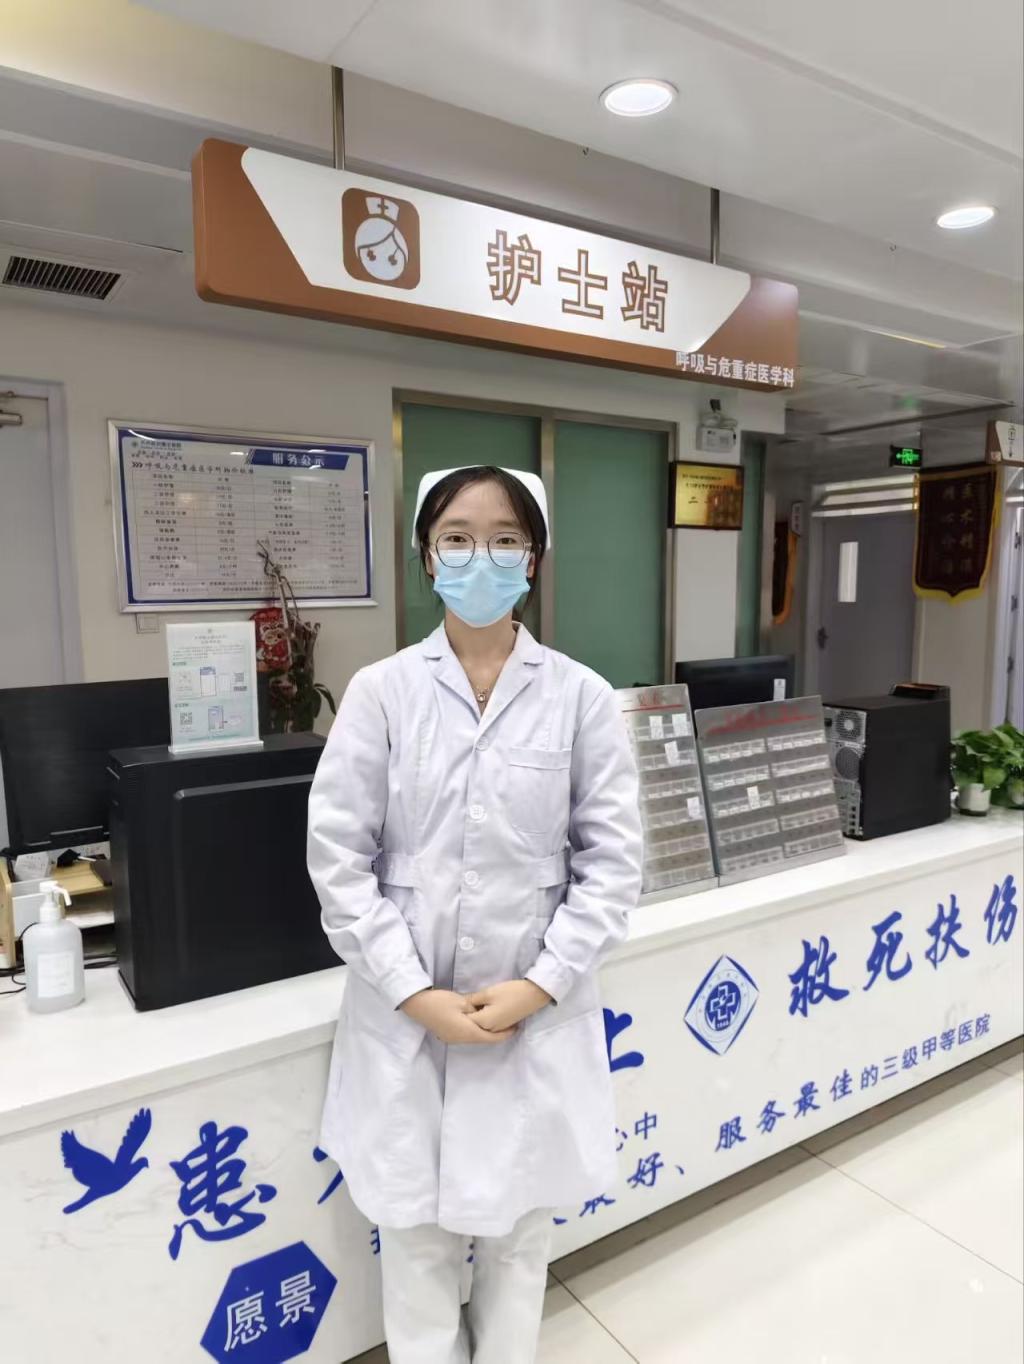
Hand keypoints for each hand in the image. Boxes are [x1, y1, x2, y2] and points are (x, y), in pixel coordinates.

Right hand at [400, 989, 515, 1045]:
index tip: (515, 1028)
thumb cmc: (440, 1002)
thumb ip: (476, 1010)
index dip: (504, 1034)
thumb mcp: (462, 1002)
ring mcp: (452, 1039)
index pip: (490, 1037)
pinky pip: (466, 1035)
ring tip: (497, 1023)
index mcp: (467, 1032)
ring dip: (486, 1032)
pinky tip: (479, 1023)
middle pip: (483, 1039)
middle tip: (509, 1024)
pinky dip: (476, 1030)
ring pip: (474, 1038)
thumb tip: (483, 1015)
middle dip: (497, 1033)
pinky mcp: (447, 1035)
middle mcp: (460, 1040)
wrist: (417, 1005)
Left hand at [466, 980, 552, 1032]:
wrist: (532, 994)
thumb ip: (472, 1000)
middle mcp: (490, 1030)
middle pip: (473, 1025)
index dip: (460, 1012)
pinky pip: (489, 1025)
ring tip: (474, 1004)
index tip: (457, 1002)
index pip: (465, 1020)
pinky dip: (484, 1018)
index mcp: (484, 1022)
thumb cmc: (510, 992)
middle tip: (464, 1002)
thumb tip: (462, 1004)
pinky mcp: (504, 1025)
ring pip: (481, 1025)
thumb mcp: (488, 993)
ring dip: (476, 1016)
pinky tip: (484, 1007)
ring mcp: (498, 1029)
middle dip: (467, 1015)